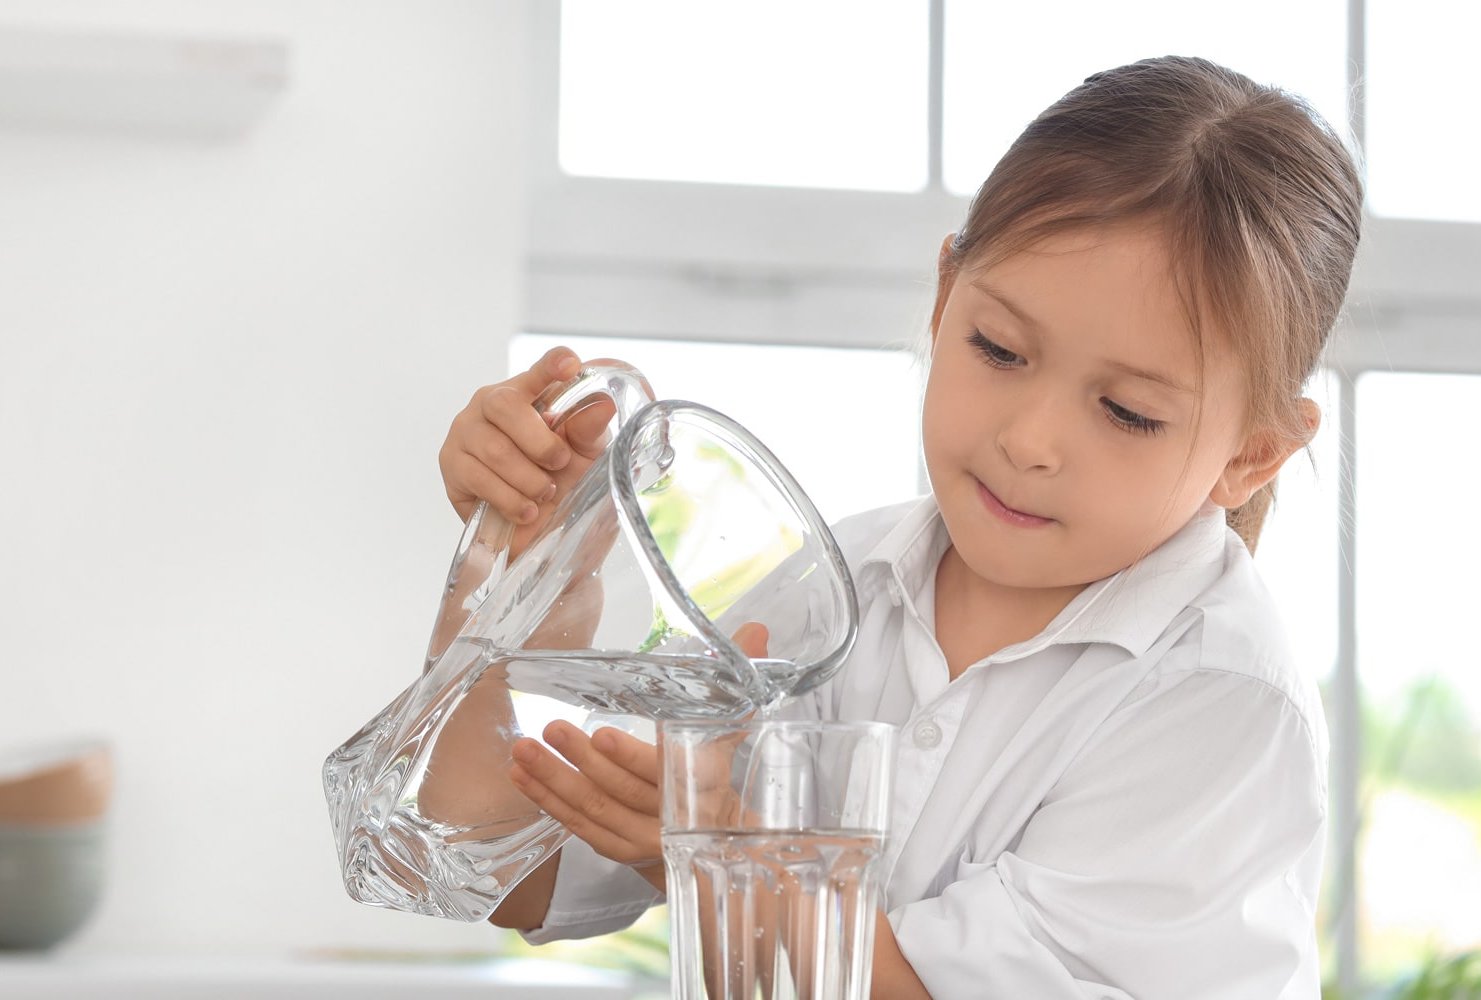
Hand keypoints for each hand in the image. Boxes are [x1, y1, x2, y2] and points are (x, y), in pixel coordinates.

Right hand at [438, 346, 625, 554]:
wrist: (542, 528)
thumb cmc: (563, 480)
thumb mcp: (585, 456)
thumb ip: (589, 431)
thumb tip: (604, 405)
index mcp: (527, 392)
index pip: (538, 371)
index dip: (551, 365)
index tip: (569, 363)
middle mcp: (489, 404)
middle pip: (504, 405)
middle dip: (539, 442)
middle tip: (559, 465)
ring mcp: (465, 432)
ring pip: (494, 449)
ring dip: (528, 479)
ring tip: (544, 494)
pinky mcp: (451, 464)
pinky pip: (478, 478)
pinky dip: (509, 499)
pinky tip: (525, 510)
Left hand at [507, 623, 770, 892]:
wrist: (721, 847)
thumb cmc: (718, 774)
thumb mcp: (732, 728)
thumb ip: (738, 680)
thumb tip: (757, 629)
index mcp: (702, 788)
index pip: (668, 774)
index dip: (634, 759)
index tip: (603, 735)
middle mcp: (671, 822)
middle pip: (623, 792)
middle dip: (584, 762)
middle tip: (552, 729)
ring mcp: (642, 841)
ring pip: (595, 811)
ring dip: (555, 781)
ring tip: (523, 751)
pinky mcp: (616, 848)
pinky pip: (579, 826)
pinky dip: (548, 801)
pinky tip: (521, 776)